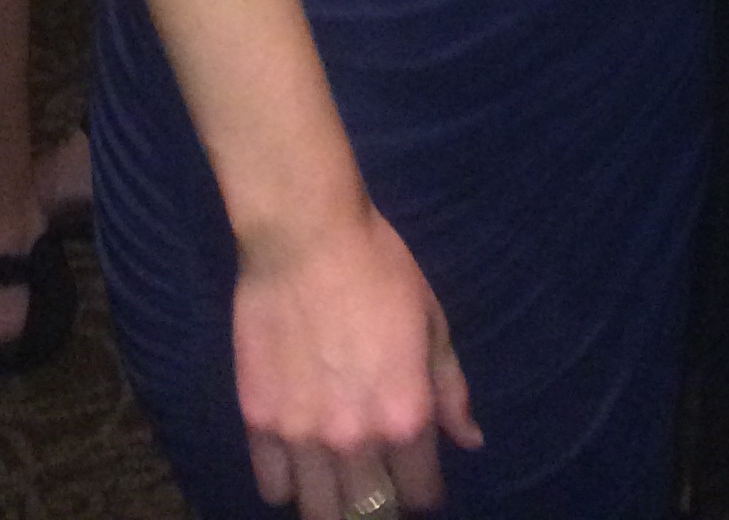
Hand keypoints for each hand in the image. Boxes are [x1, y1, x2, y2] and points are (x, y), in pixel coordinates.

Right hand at [231, 203, 481, 515]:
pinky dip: (287, 484)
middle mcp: (355, 439)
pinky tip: (298, 462)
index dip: (425, 489)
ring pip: (319, 511)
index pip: (421, 493)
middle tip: (378, 479)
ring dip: (335, 503)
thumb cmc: (380, 268)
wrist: (306, 236)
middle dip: (381, 503)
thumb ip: (450, 389)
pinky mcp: (259, 422)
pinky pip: (272, 486)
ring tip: (339, 482)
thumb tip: (469, 441)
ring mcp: (301, 436)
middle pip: (370, 512)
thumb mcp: (431, 322)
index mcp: (406, 416)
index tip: (420, 476)